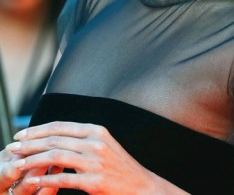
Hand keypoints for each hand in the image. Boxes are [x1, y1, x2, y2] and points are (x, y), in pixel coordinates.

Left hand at [5, 121, 164, 194]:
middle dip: (29, 144)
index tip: (20, 134)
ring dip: (32, 160)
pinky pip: (62, 179)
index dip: (38, 129)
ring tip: (17, 165)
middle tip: (12, 148)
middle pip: (55, 139)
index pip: (61, 126)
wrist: (141, 186)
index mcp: (97, 130)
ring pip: (55, 157)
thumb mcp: (104, 145)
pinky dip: (44, 180)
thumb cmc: (119, 167)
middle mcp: (95, 142)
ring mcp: (95, 162)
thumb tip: (56, 138)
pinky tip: (32, 182)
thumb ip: (83, 139)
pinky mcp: (95, 181)